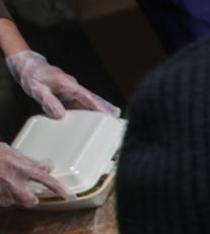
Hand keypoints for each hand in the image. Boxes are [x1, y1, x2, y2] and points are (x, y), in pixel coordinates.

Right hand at [0, 142, 68, 207]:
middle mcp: (12, 182)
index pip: (45, 179)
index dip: (58, 188)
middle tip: (23, 190)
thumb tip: (47, 166)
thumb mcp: (9, 152)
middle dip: (29, 198)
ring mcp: (2, 192)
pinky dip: (1, 196)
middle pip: (30, 201)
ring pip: (14, 202)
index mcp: (19, 167)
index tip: (68, 195)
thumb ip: (29, 161)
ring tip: (3, 183)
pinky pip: (3, 202)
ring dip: (12, 196)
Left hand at [5, 52, 119, 119]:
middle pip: (91, 100)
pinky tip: (88, 121)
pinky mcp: (67, 94)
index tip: (108, 114)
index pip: (86, 96)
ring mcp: (70, 91)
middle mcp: (71, 87)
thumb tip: (61, 115)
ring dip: (95, 112)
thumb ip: (49, 102)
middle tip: (116, 120)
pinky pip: (78, 104)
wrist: (25, 64)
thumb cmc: (30, 74)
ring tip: (106, 124)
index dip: (98, 106)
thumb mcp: (36, 89)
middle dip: (103, 109)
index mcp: (66, 84)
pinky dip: (84, 112)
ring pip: (86, 103)